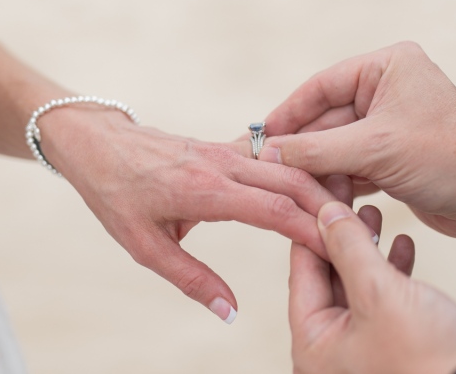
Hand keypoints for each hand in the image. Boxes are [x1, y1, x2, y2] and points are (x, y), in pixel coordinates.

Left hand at [39, 105, 337, 321]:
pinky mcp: (224, 146)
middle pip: (294, 181)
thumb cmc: (115, 194)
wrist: (96, 143)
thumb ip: (192, 279)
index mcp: (206, 190)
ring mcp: (225, 150)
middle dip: (329, 206)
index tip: (341, 250)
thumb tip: (230, 311)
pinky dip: (298, 171)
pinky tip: (315, 185)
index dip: (312, 232)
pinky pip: (272, 156)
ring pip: (288, 165)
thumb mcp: (145, 246)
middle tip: (358, 232)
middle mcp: (223, 164)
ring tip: (346, 212)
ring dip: (319, 186)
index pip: (275, 210)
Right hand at [259, 41, 455, 238]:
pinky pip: (352, 165)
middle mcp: (386, 90)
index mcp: (386, 68)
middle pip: (325, 119)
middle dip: (300, 147)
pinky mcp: (392, 156)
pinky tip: (314, 198)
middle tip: (264, 170)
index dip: (287, 113)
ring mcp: (389, 125)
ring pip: (336, 146)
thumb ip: (317, 150)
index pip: (321, 86)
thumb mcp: (376, 149)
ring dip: (316, 168)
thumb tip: (267, 154)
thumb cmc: (448, 158)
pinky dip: (336, 181)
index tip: (258, 138)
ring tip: (285, 189)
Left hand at [290, 197, 455, 373]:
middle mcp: (332, 350)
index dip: (311, 226)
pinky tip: (402, 243)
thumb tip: (325, 213)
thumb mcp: (379, 293)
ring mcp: (364, 348)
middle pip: (327, 276)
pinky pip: (383, 299)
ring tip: (374, 210)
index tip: (319, 192)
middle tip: (346, 194)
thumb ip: (349, 248)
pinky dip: (391, 270)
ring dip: (367, 247)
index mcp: (314, 345)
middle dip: (341, 233)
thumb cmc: (427, 359)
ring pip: (356, 284)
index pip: (302, 272)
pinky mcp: (394, 345)